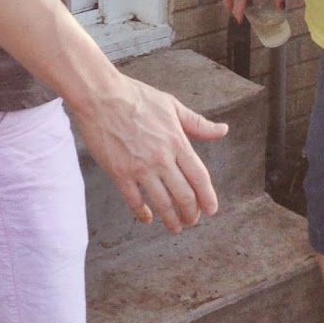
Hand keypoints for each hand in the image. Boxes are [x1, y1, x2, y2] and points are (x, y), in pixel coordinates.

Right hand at [74, 72, 227, 231]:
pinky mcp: (119, 173)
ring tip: (175, 226)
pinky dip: (143, 214)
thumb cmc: (136, 97)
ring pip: (162, 203)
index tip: (210, 209)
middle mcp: (161, 159)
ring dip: (171, 219)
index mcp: (177, 142)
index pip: (199, 178)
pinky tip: (147, 218)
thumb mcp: (172, 106)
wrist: (100, 96)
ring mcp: (140, 168)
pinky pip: (134, 201)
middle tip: (192, 220)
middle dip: (191, 213)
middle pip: (184, 195)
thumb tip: (223, 130)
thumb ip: (198, 124)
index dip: (208, 198)